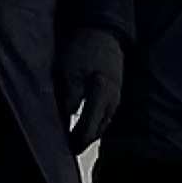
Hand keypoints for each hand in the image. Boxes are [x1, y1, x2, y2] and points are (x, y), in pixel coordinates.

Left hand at [59, 29, 123, 151]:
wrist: (102, 31)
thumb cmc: (82, 49)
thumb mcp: (68, 70)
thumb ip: (69, 96)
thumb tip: (66, 118)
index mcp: (103, 94)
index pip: (89, 127)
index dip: (76, 140)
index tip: (65, 149)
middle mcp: (113, 99)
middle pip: (97, 129)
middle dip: (82, 141)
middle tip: (66, 150)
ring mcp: (116, 97)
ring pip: (102, 124)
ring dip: (88, 134)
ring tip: (72, 142)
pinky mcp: (114, 94)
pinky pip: (105, 115)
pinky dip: (94, 123)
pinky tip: (83, 126)